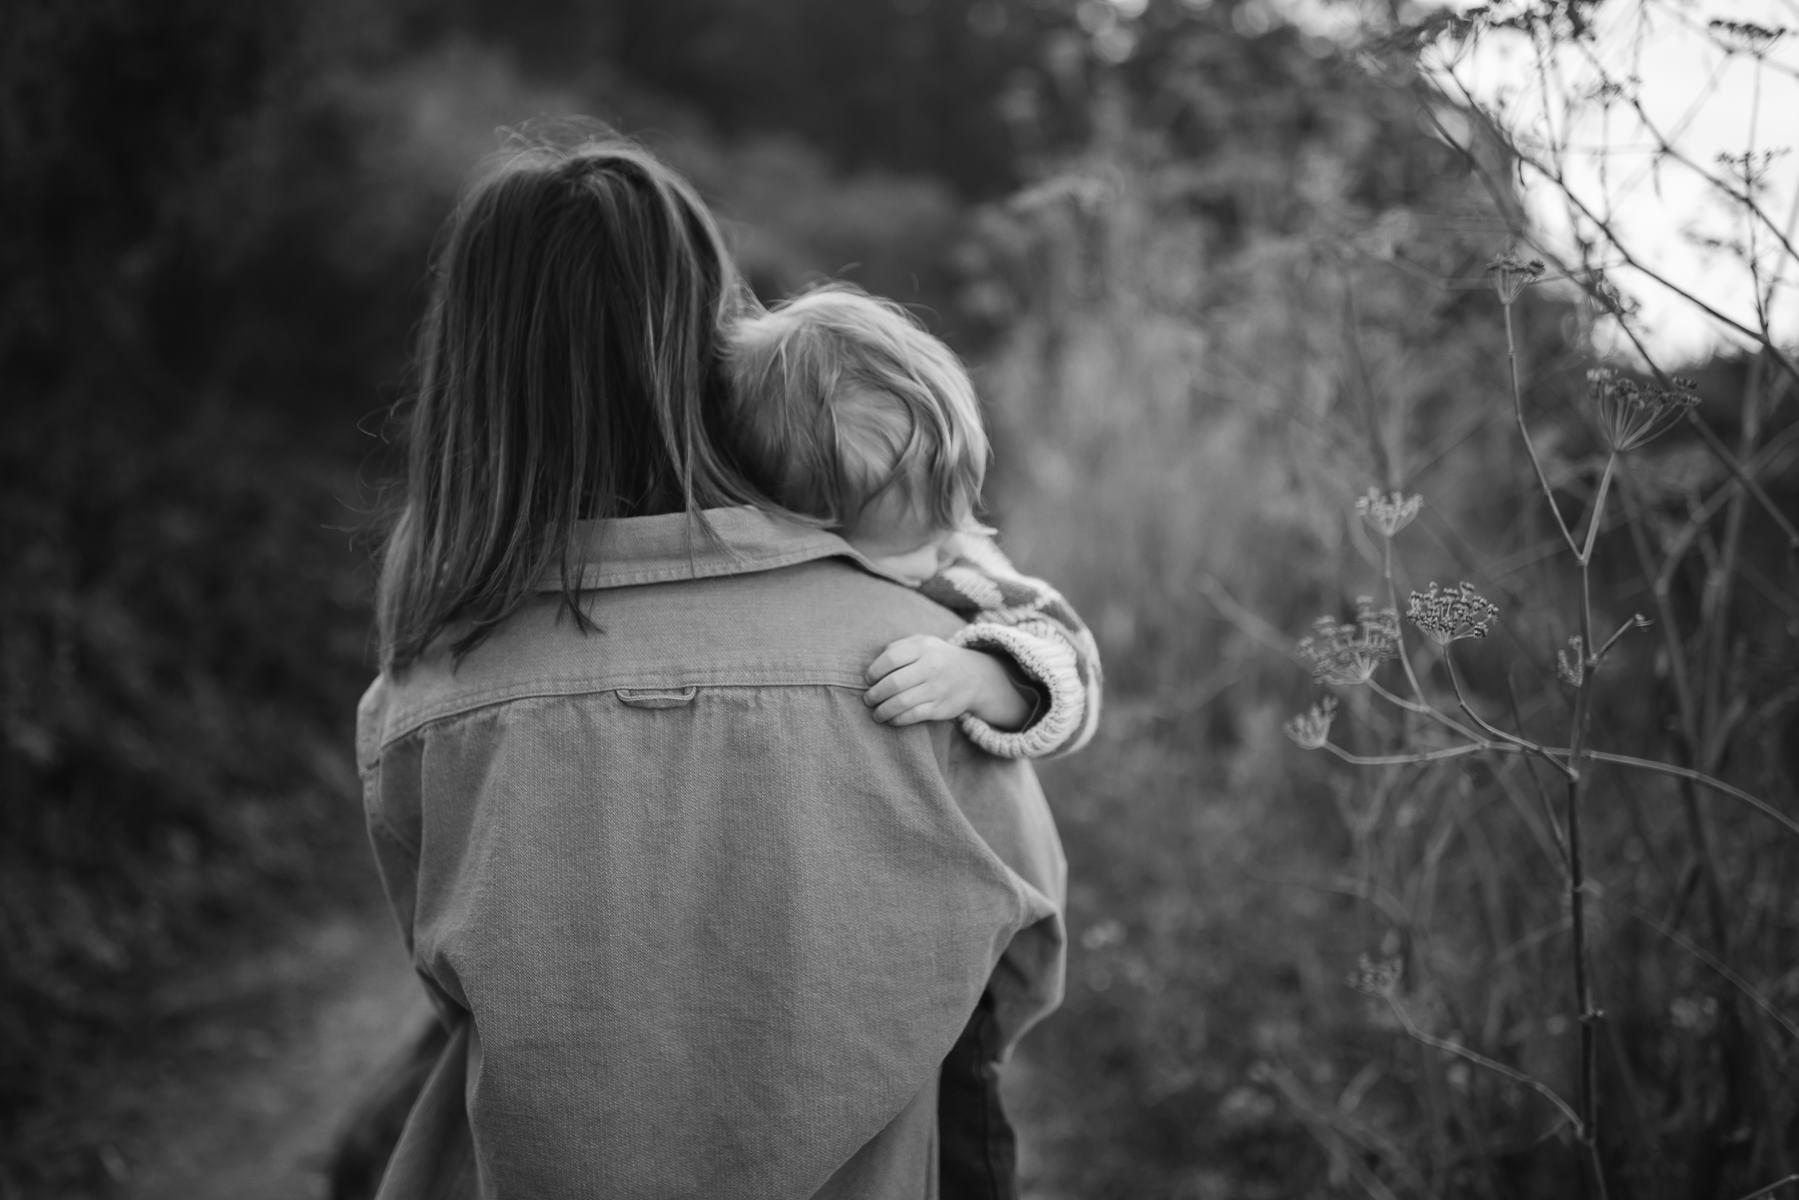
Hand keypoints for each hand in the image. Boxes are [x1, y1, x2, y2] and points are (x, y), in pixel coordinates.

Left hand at [863, 636, 1031, 728]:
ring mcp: (937, 689)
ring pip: (902, 702)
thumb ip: (899, 647)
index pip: (891, 658)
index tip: (869, 680)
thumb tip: (874, 664)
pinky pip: (913, 716)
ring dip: (882, 710)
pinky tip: (891, 719)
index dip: (874, 671)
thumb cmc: (938, 658)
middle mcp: (931, 667)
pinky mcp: (941, 708)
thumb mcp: (923, 643)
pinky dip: (897, 720)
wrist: (974, 676)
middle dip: (875, 694)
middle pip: (894, 683)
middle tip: (868, 699)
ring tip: (875, 713)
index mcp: (923, 648)